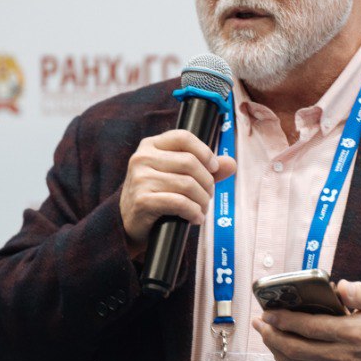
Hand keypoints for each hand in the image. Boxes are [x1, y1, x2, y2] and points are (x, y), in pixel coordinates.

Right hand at [119, 130, 235, 257]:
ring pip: (187, 184)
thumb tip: (231, 163)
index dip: (205, 152)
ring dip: (202, 201)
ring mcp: (140, 179)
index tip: (214, 168)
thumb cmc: (156, 195)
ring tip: (202, 209)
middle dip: (207, 182)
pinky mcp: (142, 200)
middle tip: (208, 195)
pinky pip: (180, 203)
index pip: (184, 137)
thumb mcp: (177, 176)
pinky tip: (195, 218)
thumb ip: (204, 168)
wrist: (128, 224)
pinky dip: (194, 212)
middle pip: (190, 162)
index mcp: (150, 145)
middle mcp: (142, 158)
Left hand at [252, 280, 360, 360]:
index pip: (310, 328)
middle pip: (295, 349)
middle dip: (271, 335)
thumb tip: (340, 285)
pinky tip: (278, 348)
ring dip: (273, 349)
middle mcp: (339, 354)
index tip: (269, 312)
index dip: (285, 320)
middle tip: (259, 322)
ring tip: (264, 333)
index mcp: (351, 333)